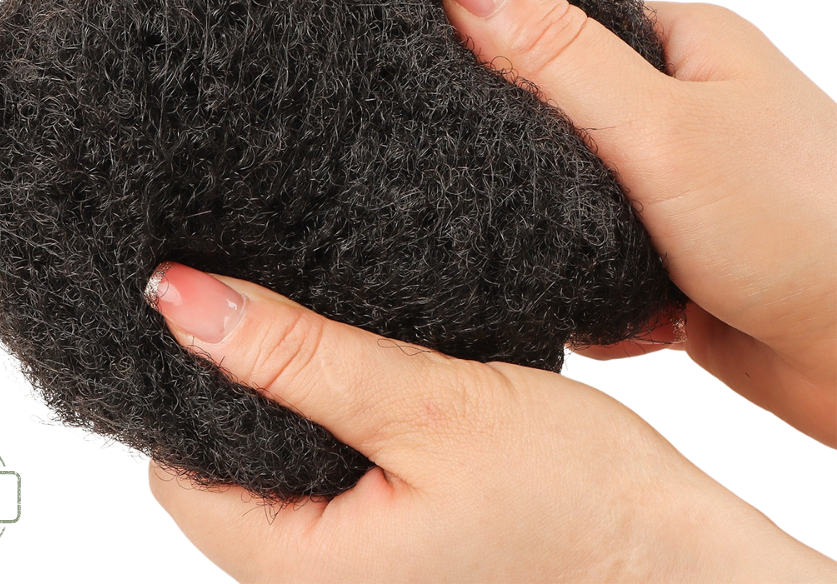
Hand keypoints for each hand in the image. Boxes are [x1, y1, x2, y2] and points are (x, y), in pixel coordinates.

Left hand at [146, 263, 832, 582]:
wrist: (677, 561)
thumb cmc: (576, 499)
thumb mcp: (427, 405)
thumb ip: (299, 355)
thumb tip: (183, 299)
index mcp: (305, 570)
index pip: (178, 473)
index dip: (184, 385)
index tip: (209, 305)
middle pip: (219, 474)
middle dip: (237, 388)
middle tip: (269, 301)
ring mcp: (356, 574)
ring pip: (273, 474)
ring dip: (288, 402)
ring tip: (317, 332)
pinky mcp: (390, 553)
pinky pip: (324, 483)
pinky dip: (328, 424)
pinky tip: (359, 376)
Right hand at [429, 0, 836, 445]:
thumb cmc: (802, 222)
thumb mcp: (658, 124)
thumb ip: (552, 51)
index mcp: (686, 47)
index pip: (562, 24)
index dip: (502, 47)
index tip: (449, 80)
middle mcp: (685, 109)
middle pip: (558, 115)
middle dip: (528, 158)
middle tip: (515, 184)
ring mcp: (677, 186)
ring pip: (569, 194)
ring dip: (559, 232)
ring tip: (566, 253)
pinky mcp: (670, 257)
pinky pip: (592, 260)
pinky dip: (586, 283)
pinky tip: (602, 304)